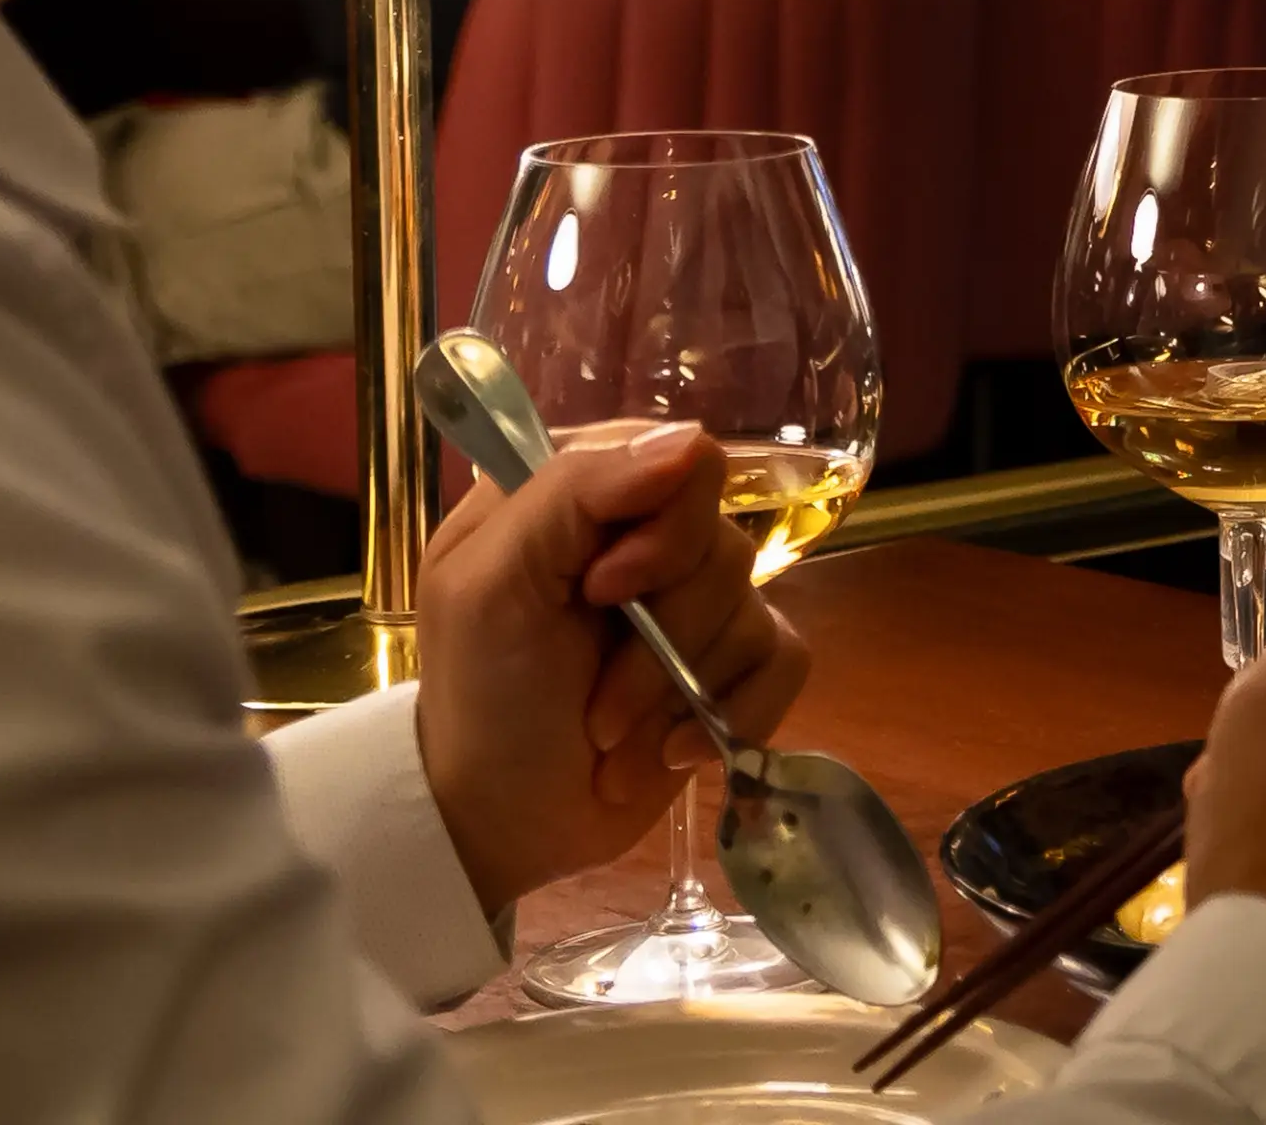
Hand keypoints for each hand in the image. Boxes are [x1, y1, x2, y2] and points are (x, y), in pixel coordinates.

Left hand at [413, 421, 808, 911]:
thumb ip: (574, 491)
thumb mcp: (488, 583)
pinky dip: (737, 713)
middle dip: (662, 630)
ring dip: (674, 688)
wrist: (500, 826)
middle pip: (721, 539)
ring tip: (611, 734)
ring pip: (750, 605)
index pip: (680, 458)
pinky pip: (786, 659)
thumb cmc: (480, 696)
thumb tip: (693, 440)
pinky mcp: (734, 666)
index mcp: (585, 496)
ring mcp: (696, 604)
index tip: (602, 589)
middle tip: (598, 686)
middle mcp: (647, 538)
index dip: (659, 527)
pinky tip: (675, 750)